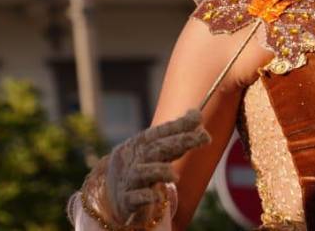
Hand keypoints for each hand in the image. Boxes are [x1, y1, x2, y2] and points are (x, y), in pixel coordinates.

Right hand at [75, 109, 209, 229]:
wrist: (110, 194)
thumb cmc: (140, 166)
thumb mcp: (154, 149)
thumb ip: (175, 135)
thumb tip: (197, 115)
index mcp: (140, 143)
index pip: (161, 131)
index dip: (180, 124)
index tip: (199, 118)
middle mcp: (134, 158)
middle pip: (156, 148)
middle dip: (180, 141)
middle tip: (204, 137)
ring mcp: (129, 179)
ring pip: (142, 172)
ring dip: (160, 170)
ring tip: (175, 176)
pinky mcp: (126, 201)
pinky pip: (135, 198)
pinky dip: (146, 196)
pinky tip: (158, 197)